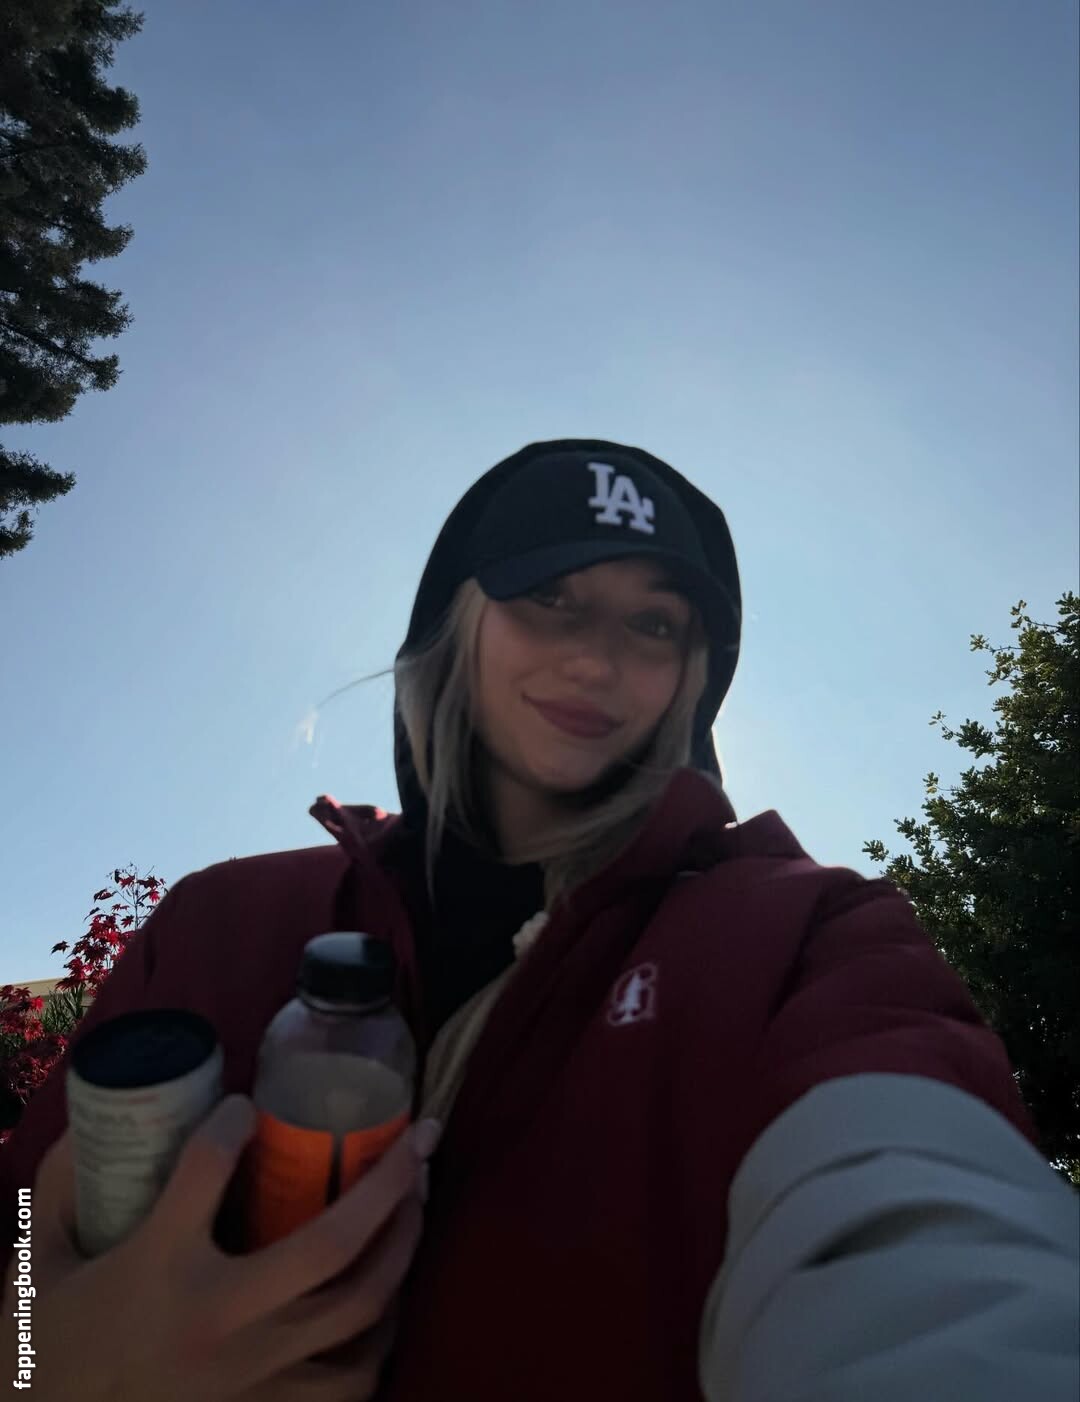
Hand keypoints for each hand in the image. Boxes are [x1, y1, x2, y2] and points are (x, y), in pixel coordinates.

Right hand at [2, 1095, 440, 1400]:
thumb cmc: (46, 1352)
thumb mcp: (39, 1262)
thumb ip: (64, 1188)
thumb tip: (101, 1117)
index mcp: (158, 1268)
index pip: (210, 1166)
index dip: (233, 1122)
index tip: (245, 1105)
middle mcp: (218, 1319)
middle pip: (330, 1242)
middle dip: (388, 1182)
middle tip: (418, 1138)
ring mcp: (251, 1375)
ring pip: (358, 1310)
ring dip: (401, 1252)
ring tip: (417, 1206)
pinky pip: (350, 1381)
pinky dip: (381, 1337)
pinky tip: (388, 1298)